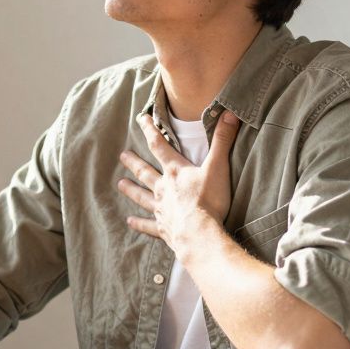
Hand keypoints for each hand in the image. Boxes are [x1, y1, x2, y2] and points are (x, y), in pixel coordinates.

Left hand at [117, 110, 239, 255]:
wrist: (199, 235)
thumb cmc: (209, 201)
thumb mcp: (217, 167)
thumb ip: (222, 141)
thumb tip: (229, 113)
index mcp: (175, 172)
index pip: (159, 145)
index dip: (150, 130)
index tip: (141, 118)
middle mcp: (163, 189)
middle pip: (145, 172)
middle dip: (134, 162)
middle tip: (122, 155)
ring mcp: (161, 209)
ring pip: (142, 196)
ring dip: (132, 190)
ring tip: (120, 184)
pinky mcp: (163, 228)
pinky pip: (148, 224)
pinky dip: (139, 223)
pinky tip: (130, 221)